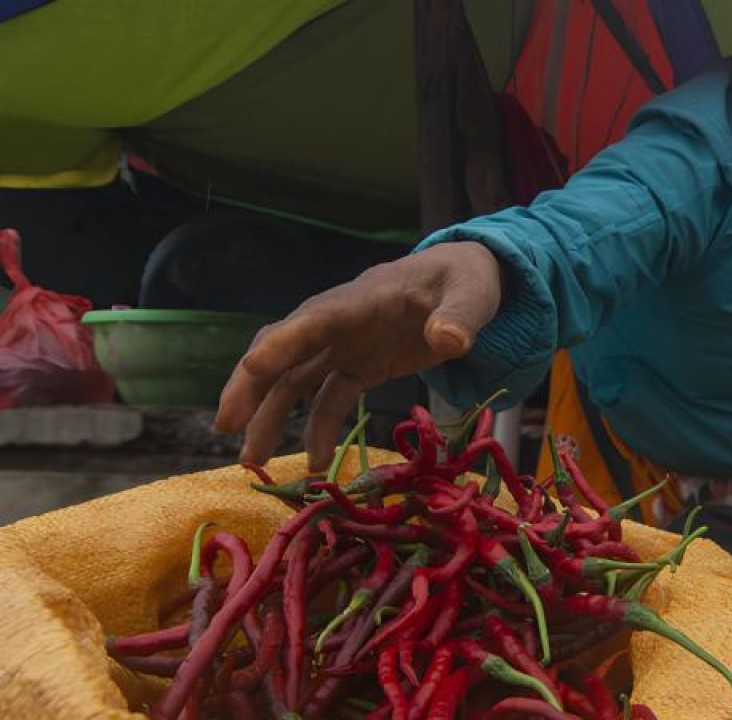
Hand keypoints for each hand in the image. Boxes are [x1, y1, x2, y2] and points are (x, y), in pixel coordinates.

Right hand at [214, 241, 501, 470]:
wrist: (465, 280)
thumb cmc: (466, 280)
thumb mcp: (473, 293)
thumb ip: (461, 316)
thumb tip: (448, 341)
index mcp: (361, 299)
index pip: (313, 319)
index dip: (283, 342)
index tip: (252, 367)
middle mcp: (340, 322)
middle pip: (283, 352)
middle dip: (250, 387)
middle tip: (226, 426)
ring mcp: (345, 345)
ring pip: (294, 380)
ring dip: (270, 418)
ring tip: (252, 462)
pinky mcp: (358, 365)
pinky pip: (327, 398)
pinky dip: (317, 429)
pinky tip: (315, 462)